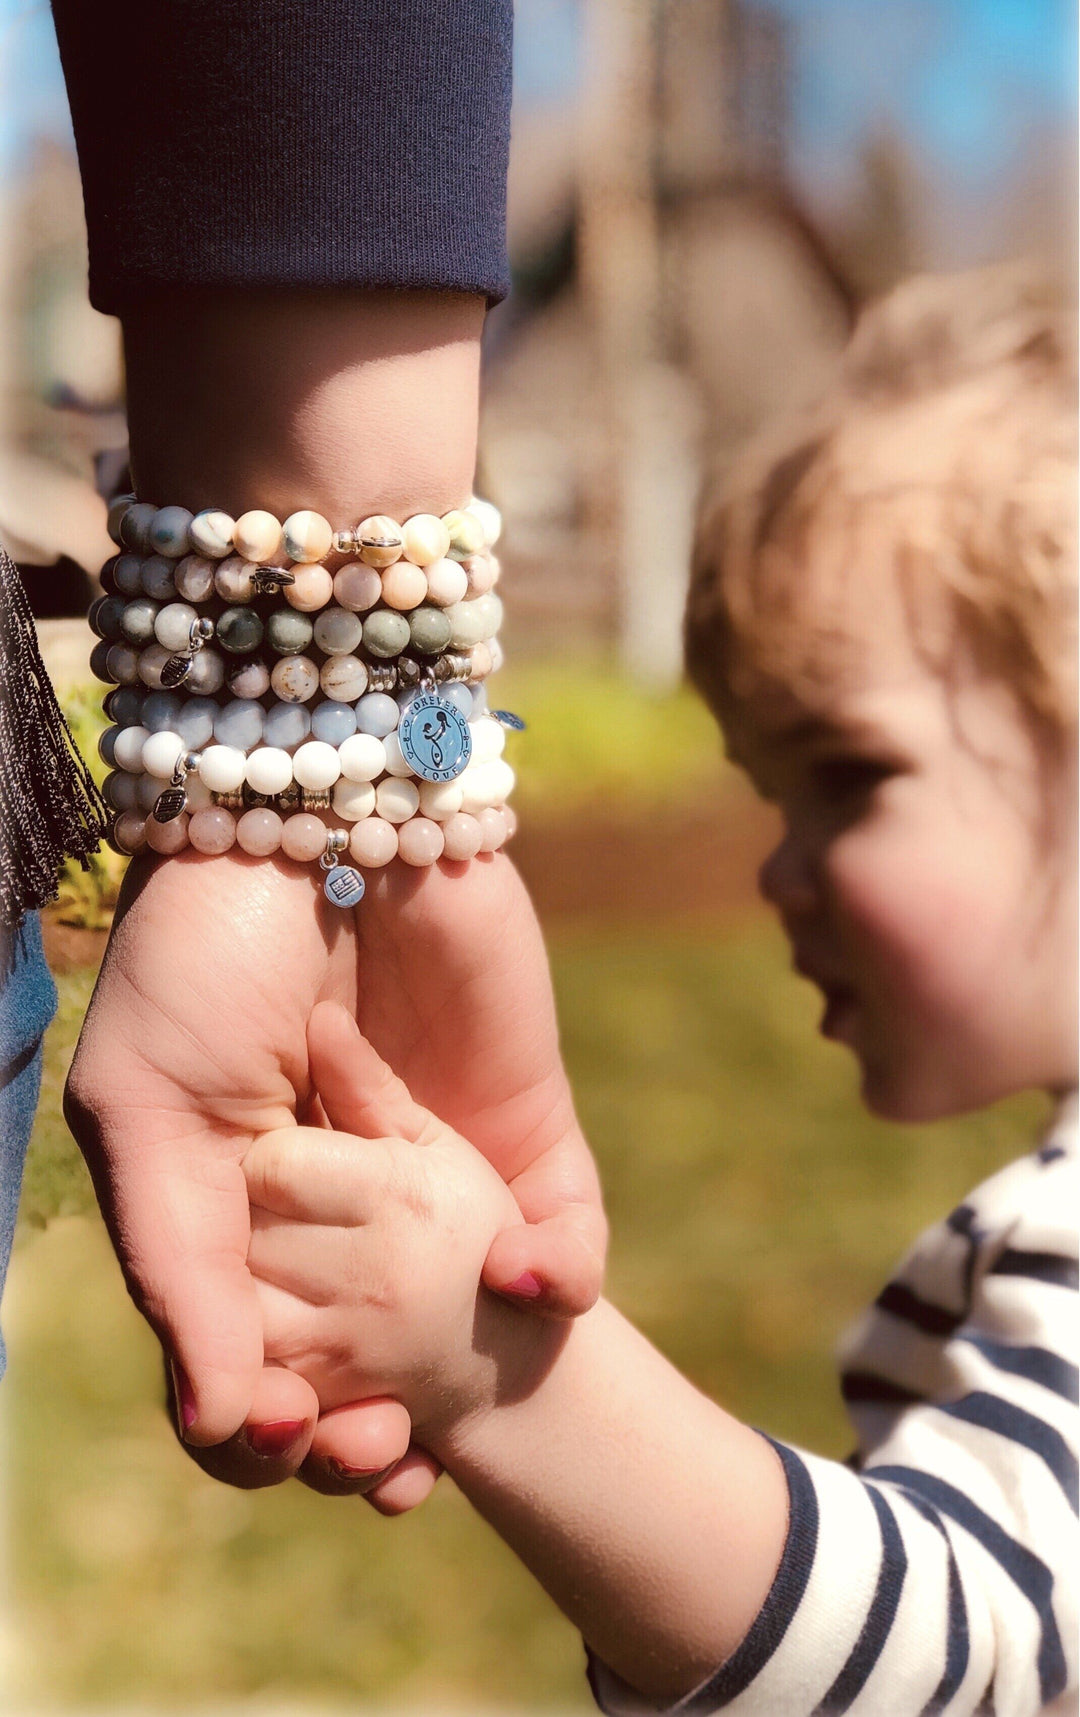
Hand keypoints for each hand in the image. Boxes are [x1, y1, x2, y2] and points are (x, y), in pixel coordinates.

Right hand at [65, 847, 603, 1500]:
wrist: (316, 822)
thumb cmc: (205, 959)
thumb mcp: (147, 1113)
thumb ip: (179, 1267)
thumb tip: (220, 1425)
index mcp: (241, 1220)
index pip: (256, 1366)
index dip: (269, 1428)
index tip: (288, 1434)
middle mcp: (342, 1216)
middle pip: (370, 1370)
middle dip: (369, 1436)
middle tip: (376, 1451)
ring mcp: (438, 1177)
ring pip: (469, 1331)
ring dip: (464, 1391)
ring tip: (440, 1420)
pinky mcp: (526, 1125)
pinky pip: (566, 1236)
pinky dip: (559, 1278)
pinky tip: (525, 1288)